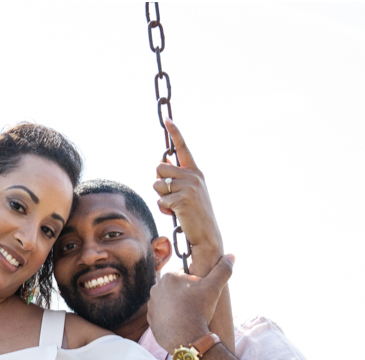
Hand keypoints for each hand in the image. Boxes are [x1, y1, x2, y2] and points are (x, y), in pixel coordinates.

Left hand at [149, 254, 234, 352]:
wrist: (187, 338)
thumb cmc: (200, 310)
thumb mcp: (214, 287)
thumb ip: (222, 270)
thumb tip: (231, 256)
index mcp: (169, 277)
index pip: (184, 274)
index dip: (196, 282)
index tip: (202, 292)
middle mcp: (155, 288)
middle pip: (176, 287)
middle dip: (186, 293)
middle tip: (198, 304)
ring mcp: (151, 305)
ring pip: (169, 301)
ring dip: (178, 304)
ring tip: (190, 314)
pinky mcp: (151, 320)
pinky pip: (163, 314)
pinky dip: (171, 317)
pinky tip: (181, 322)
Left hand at [152, 119, 223, 274]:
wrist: (207, 234)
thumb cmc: (194, 213)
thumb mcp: (188, 191)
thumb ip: (177, 178)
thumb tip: (162, 163)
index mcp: (196, 172)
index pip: (183, 149)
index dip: (175, 133)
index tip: (167, 120)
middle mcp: (194, 176)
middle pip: (159, 168)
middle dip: (158, 182)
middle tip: (170, 196)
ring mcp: (190, 187)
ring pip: (157, 184)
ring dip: (160, 197)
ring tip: (174, 206)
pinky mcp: (183, 199)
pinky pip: (160, 200)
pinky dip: (163, 209)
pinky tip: (175, 214)